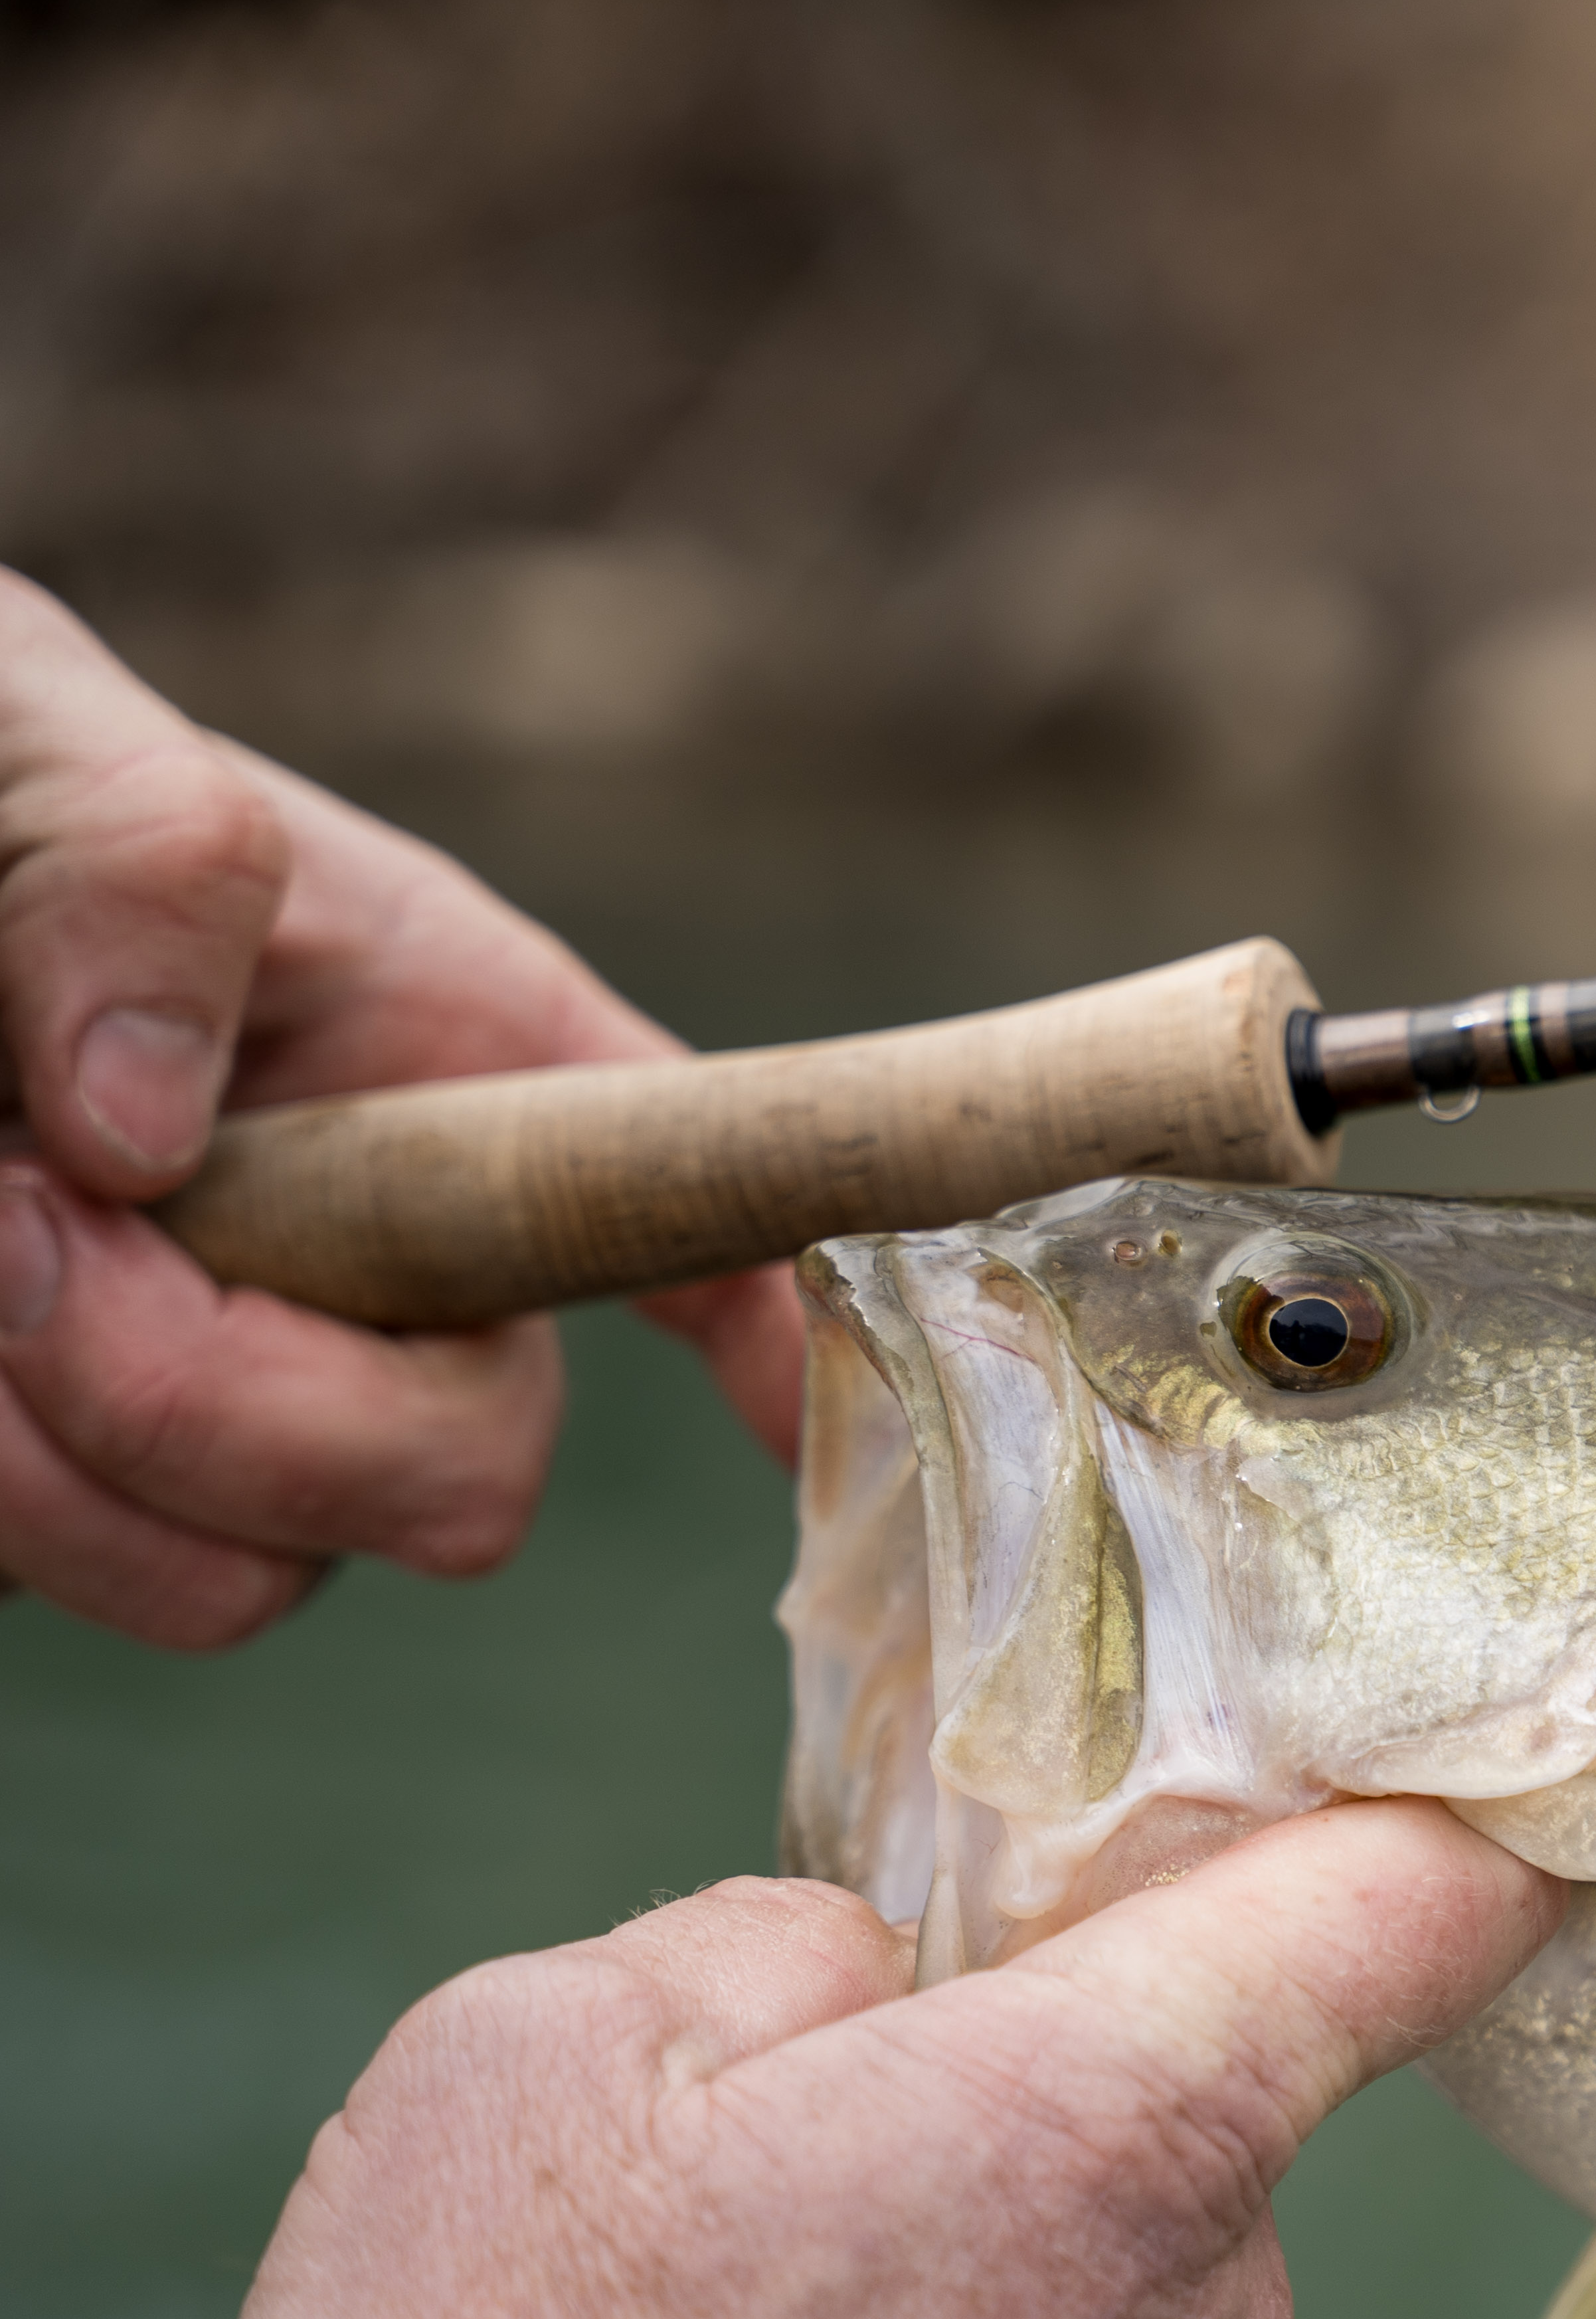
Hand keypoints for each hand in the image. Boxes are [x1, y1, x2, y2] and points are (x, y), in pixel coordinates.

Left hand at [0, 571, 801, 1648]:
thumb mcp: (37, 739)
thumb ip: (135, 866)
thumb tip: (142, 1126)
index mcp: (453, 1063)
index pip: (686, 1208)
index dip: (783, 1325)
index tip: (797, 1427)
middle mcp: (376, 1270)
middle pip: (456, 1478)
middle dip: (236, 1398)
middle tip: (32, 1228)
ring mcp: (226, 1408)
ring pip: (248, 1578)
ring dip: (64, 1444)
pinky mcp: (79, 1498)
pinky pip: (82, 1579)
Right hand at [0, 1801, 1561, 2318]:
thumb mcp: (555, 2045)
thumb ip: (779, 1942)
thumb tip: (878, 1964)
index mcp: (1121, 2115)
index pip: (1428, 1899)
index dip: (1446, 1788)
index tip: (1417, 1727)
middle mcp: (1208, 2294)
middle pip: (1216, 2051)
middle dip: (1048, 2016)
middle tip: (818, 2059)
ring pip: (1113, 2220)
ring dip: (966, 2200)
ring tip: (722, 2295)